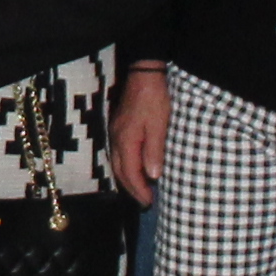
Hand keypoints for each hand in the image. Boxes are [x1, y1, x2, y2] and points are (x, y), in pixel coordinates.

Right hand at [110, 68, 169, 199]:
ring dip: (127, 178)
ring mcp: (115, 131)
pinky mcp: (119, 126)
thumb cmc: (154, 98)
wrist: (144, 73)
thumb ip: (154, 150)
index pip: (130, 172)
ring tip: (140, 189)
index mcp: (126, 140)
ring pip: (117, 162)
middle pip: (120, 170)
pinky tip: (134, 167)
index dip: (139, 189)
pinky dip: (126, 166)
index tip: (149, 202)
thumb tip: (152, 176)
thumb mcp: (159, 125)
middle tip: (144, 201)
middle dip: (131, 188)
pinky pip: (119, 154)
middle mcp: (117, 138)